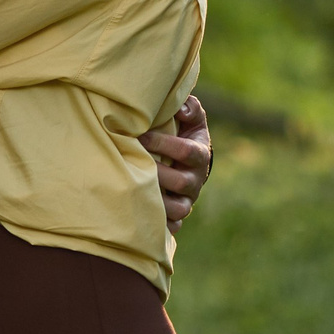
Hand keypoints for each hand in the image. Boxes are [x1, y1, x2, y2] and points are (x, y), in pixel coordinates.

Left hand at [143, 94, 212, 226]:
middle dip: (156, 172)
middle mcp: (196, 180)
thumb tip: (182, 108)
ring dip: (157, 201)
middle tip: (133, 163)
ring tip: (136, 190)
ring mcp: (187, 200)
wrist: (187, 159)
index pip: (185, 151)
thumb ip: (189, 108)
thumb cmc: (183, 132)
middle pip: (181, 181)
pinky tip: (142, 218)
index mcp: (200, 154)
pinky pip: (173, 225)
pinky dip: (160, 225)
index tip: (141, 136)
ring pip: (178, 208)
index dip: (163, 144)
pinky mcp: (178, 215)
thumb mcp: (191, 117)